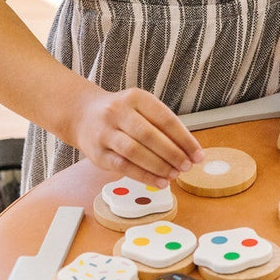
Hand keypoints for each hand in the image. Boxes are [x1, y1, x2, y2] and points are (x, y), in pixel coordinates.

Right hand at [71, 85, 202, 183]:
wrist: (82, 114)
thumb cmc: (122, 113)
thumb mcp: (141, 108)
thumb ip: (162, 126)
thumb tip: (189, 150)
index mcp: (135, 98)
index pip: (165, 119)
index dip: (184, 138)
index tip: (197, 154)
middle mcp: (118, 112)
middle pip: (150, 135)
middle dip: (173, 154)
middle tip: (187, 166)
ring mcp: (105, 132)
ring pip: (135, 151)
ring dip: (159, 166)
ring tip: (175, 174)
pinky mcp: (97, 153)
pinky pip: (123, 166)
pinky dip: (144, 176)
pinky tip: (159, 181)